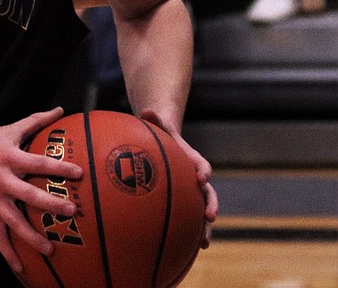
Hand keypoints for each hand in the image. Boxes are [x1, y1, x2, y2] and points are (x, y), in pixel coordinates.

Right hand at [0, 108, 83, 273]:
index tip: (79, 173)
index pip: (38, 162)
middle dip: (51, 203)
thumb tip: (60, 110)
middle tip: (71, 211)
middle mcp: (2, 179)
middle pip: (29, 194)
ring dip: (33, 236)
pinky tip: (21, 267)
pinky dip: (9, 253)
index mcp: (10, 157)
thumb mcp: (7, 130)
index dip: (58, 167)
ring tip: (51, 249)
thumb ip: (35, 121)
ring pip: (15, 221)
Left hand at [139, 108, 216, 247]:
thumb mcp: (158, 125)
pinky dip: (192, 232)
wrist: (165, 142)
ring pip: (202, 210)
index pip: (201, 164)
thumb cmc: (160, 134)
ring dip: (205, 226)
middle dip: (211, 204)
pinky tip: (189, 249)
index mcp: (191, 159)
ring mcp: (191, 190)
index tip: (202, 176)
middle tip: (210, 216)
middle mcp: (196, 177)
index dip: (202, 170)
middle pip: (208, 192)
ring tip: (204, 242)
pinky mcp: (184, 201)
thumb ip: (154, 119)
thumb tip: (146, 109)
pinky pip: (190, 217)